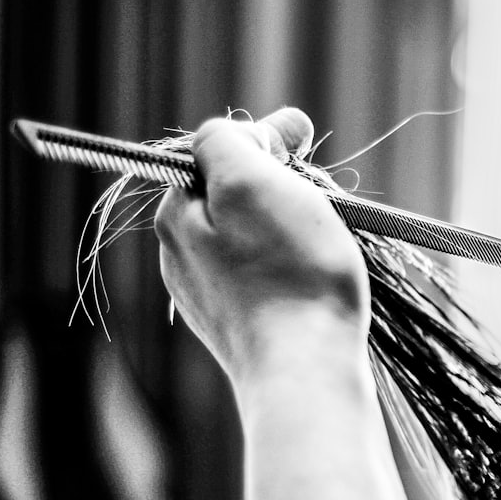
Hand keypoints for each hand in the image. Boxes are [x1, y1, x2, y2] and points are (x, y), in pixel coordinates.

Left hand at [155, 108, 368, 385]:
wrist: (306, 371)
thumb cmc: (289, 274)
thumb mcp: (252, 183)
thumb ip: (230, 141)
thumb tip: (243, 129)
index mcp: (175, 215)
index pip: (217, 150)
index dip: (267, 143)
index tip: (305, 148)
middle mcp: (182, 256)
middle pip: (238, 193)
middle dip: (283, 188)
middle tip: (322, 207)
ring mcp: (211, 297)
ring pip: (257, 236)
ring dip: (294, 229)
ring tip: (325, 250)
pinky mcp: (244, 328)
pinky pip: (270, 277)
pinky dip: (296, 269)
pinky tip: (317, 284)